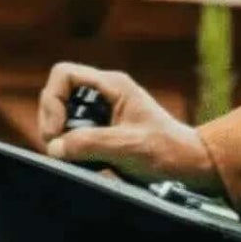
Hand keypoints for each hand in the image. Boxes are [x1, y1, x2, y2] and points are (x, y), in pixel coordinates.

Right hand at [37, 64, 220, 190]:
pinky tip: (83, 163)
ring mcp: (102, 114)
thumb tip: (54, 147)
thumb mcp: (127, 146)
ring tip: (72, 159)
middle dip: (52, 123)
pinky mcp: (103, 134)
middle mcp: (104, 94)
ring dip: (61, 139)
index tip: (56, 132)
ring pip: (64, 119)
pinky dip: (72, 150)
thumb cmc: (166, 151)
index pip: (64, 75)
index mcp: (112, 85)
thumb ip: (89, 143)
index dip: (52, 101)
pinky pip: (75, 136)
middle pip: (58, 96)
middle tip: (59, 151)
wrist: (188, 166)